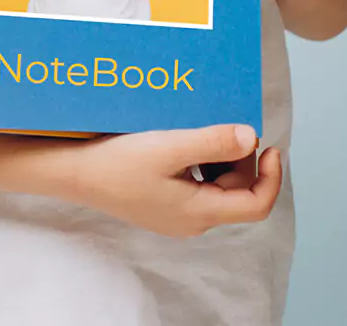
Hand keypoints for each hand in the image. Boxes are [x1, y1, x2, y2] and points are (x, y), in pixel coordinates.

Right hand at [64, 123, 280, 237]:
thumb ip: (213, 143)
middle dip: (242, 160)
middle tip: (228, 125)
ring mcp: (176, 215)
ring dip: (221, 159)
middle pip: (237, 193)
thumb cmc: (120, 161)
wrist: (76, 173)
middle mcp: (192, 220)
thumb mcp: (170, 146)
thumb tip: (252, 137)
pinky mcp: (163, 204)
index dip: (271, 177)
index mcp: (199, 212)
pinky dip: (201, 163)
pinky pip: (197, 186)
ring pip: (217, 188)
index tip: (269, 144)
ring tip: (203, 130)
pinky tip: (183, 141)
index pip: (255, 205)